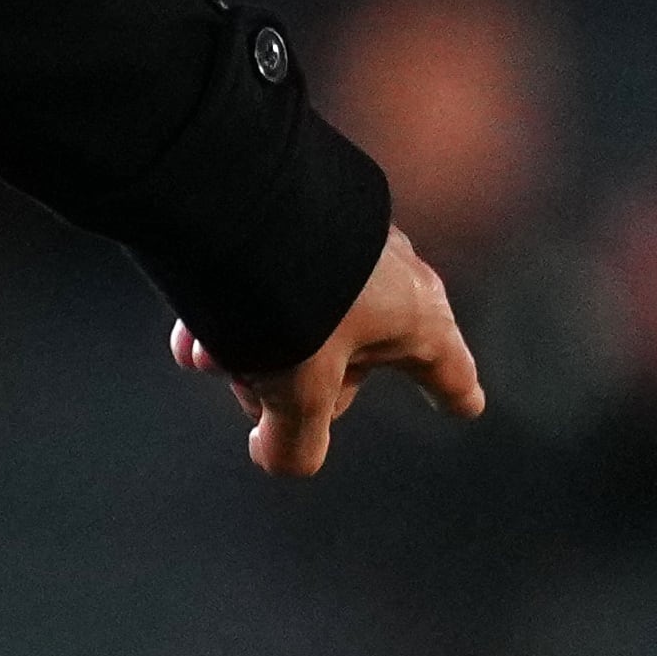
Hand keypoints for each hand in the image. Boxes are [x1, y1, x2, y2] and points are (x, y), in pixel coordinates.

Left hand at [172, 224, 483, 475]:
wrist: (241, 197)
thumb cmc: (293, 293)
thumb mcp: (295, 385)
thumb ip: (295, 439)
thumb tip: (280, 459)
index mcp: (418, 319)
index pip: (447, 370)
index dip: (455, 391)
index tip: (466, 404)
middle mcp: (392, 277)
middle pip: (349, 363)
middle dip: (293, 388)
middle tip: (252, 394)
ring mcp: (344, 244)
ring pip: (298, 325)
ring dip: (249, 353)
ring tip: (206, 358)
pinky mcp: (295, 220)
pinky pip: (270, 284)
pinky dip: (232, 316)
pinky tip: (190, 338)